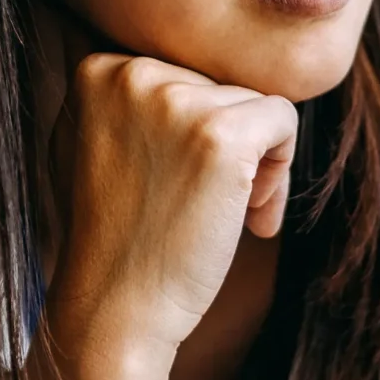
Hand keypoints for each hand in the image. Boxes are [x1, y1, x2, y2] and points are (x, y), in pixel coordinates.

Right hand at [50, 52, 295, 359]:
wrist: (115, 308)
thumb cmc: (113, 240)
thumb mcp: (95, 148)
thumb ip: (128, 104)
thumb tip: (177, 77)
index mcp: (99, 71)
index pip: (183, 75)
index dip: (192, 133)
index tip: (182, 182)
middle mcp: (132, 74)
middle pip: (219, 86)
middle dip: (227, 145)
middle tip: (204, 207)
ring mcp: (176, 102)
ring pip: (252, 105)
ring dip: (255, 163)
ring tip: (223, 217)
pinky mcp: (221, 135)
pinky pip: (284, 119)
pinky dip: (281, 166)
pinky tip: (253, 216)